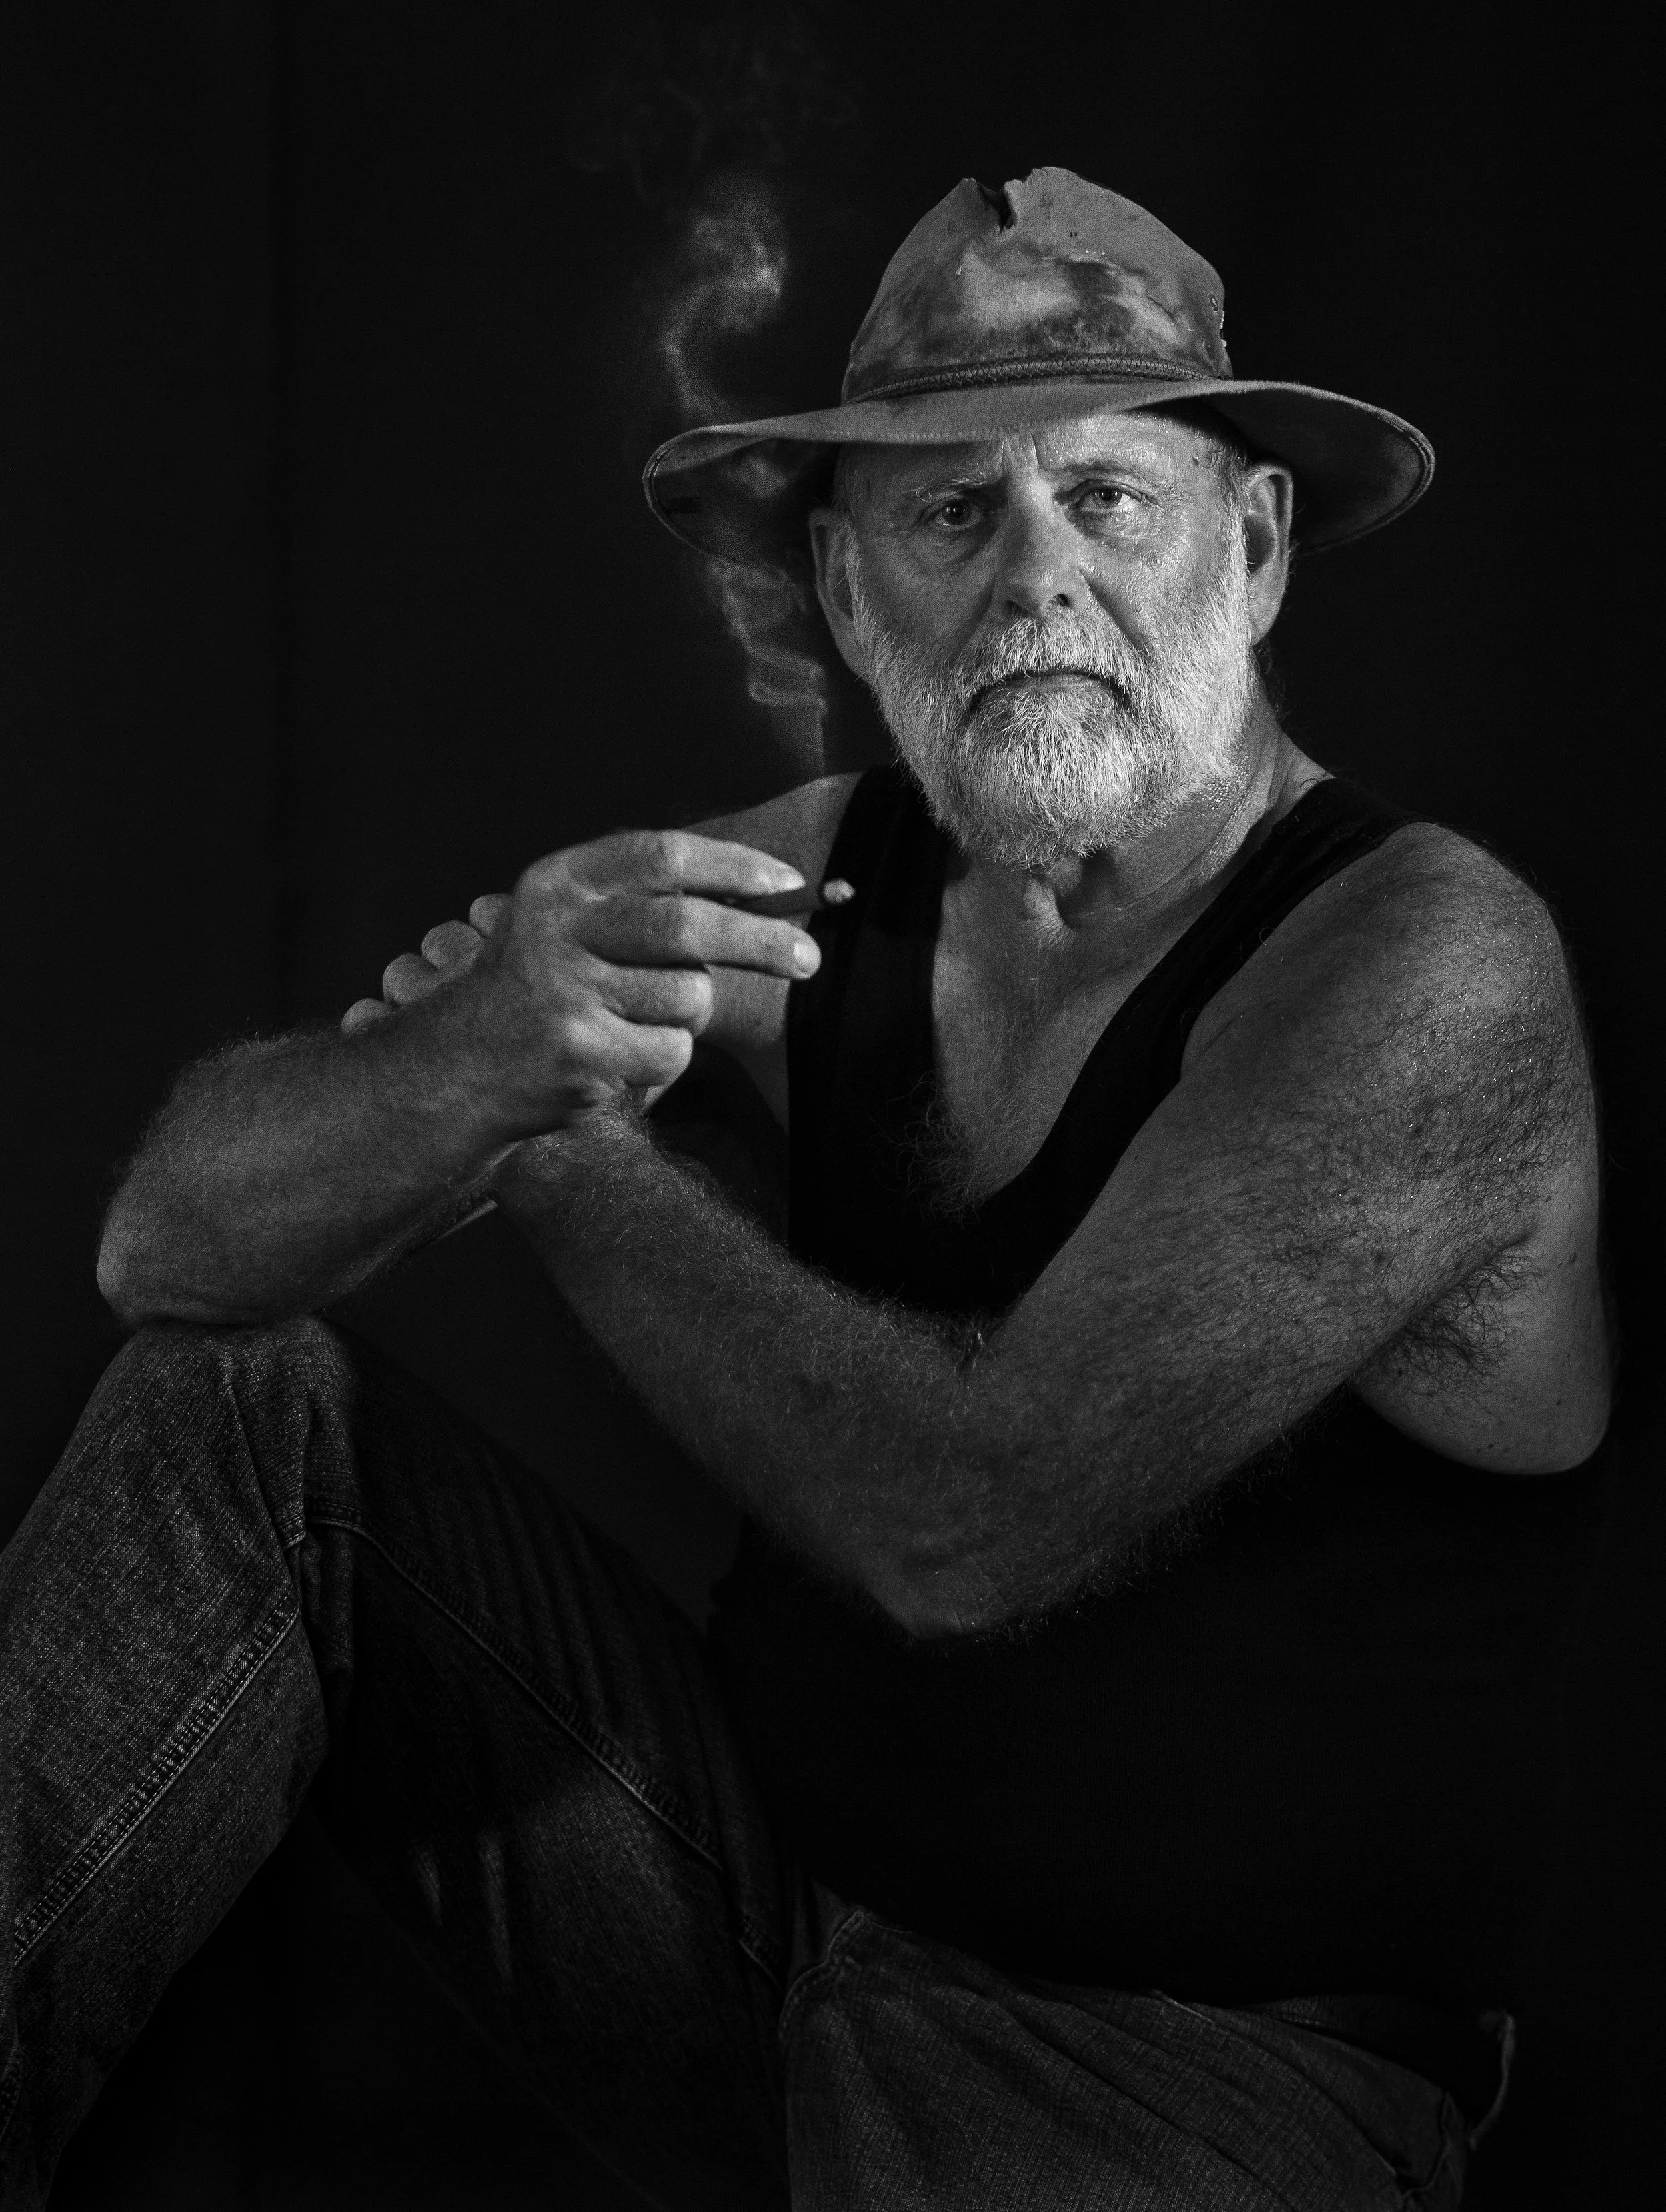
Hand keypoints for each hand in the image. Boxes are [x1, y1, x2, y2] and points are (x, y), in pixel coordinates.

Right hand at [341, 829, 819, 1140]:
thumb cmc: (537, 989)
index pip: (662, 856)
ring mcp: (566, 993)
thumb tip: (767, 893)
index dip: (733, 866)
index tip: (786, 883)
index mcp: (558, 882)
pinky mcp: (580, 1052)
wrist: (458, 1068)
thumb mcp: (567, 920)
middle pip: (687, 925)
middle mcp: (558, 930)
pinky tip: (623, 1057)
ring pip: (688, 996)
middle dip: (762, 942)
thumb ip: (641, 898)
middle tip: (809, 959)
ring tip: (642, 1021)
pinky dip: (668, 1060)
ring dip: (689, 1014)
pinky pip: (674, 1052)